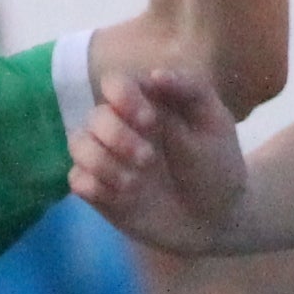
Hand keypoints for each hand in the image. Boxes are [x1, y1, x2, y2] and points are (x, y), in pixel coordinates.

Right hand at [71, 67, 249, 249]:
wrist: (216, 219)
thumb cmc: (217, 166)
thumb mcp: (216, 123)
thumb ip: (190, 91)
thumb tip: (155, 74)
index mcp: (146, 104)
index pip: (115, 84)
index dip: (124, 97)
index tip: (149, 120)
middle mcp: (122, 127)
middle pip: (95, 116)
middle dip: (117, 137)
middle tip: (148, 159)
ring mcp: (109, 159)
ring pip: (77, 144)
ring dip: (102, 162)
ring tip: (135, 184)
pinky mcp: (101, 190)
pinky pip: (77, 180)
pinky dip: (95, 186)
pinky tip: (124, 197)